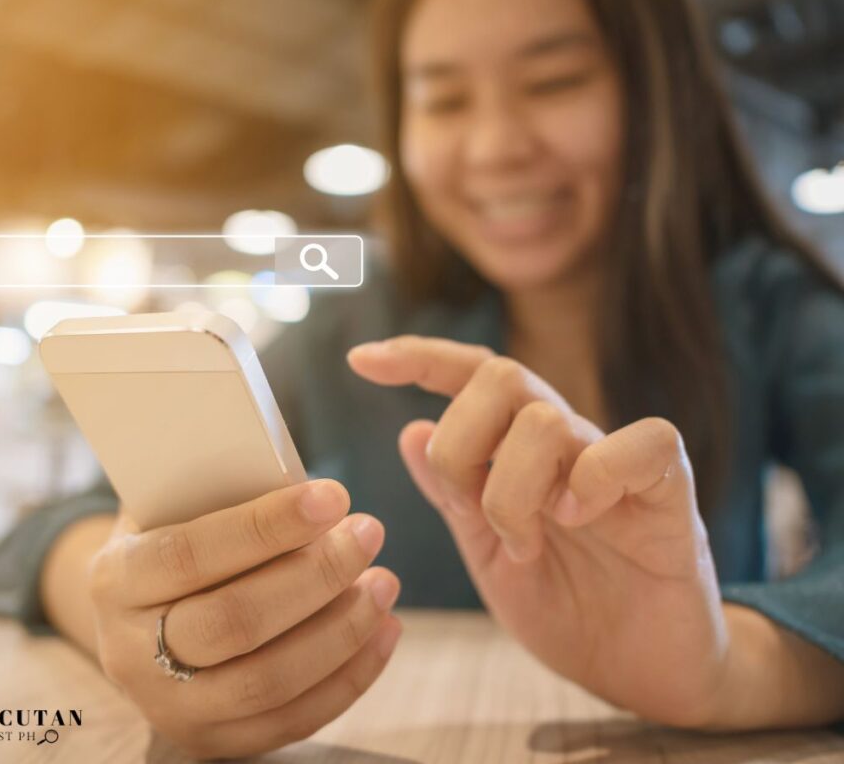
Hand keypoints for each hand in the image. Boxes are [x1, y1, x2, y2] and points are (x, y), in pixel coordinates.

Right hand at [87, 480, 401, 759]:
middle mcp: (130, 652)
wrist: (139, 619)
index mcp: (116, 578)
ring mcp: (170, 708)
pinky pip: (293, 720)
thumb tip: (307, 485)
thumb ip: (224, 492)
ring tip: (384, 582)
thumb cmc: (175, 539)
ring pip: (268, 681)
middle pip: (235, 623)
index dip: (266, 527)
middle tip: (367, 533)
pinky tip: (384, 630)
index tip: (332, 497)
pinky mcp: (213, 742)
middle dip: (316, 575)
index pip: (190, 553)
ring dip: (342, 629)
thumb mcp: (176, 505)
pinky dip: (350, 676)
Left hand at [349, 336, 727, 727]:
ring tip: (523, 544)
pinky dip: (594, 476)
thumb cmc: (565, 606)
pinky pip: (644, 444)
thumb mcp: (488, 553)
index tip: (359, 361)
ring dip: (511, 488)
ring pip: (546, 418)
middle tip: (465, 510)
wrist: (638, 670)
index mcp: (519, 450)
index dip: (419, 357)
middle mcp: (566, 441)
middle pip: (501, 376)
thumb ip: (453, 496)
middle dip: (458, 443)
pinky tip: (575, 518)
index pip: (471, 376)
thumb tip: (410, 430)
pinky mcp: (669, 493)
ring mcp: (616, 462)